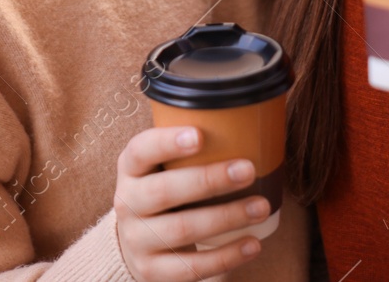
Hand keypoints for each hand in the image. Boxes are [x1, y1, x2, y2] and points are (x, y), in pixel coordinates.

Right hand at [113, 125, 268, 280]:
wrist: (137, 245)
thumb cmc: (165, 194)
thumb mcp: (163, 169)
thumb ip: (191, 151)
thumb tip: (249, 122)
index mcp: (130, 169)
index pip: (140, 151)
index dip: (166, 143)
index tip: (200, 135)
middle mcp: (127, 203)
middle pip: (164, 191)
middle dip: (209, 180)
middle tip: (248, 170)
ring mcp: (138, 240)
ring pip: (183, 229)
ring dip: (226, 217)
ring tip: (260, 207)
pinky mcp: (153, 270)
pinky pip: (191, 267)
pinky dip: (226, 256)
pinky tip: (253, 244)